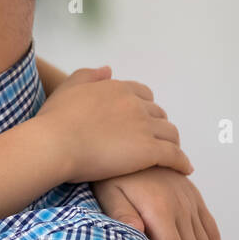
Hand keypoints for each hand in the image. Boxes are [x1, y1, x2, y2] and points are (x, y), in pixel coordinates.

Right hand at [36, 67, 192, 182]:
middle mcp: (134, 104)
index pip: (143, 94)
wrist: (54, 144)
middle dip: (157, 125)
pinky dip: (182, 162)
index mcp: (117, 88)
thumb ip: (89, 75)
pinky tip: (184, 169)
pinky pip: (175, 156)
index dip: (143, 107)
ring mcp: (144, 127)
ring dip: (171, 143)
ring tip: (170, 155)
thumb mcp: (68, 87)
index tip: (140, 120)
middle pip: (159, 114)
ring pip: (170, 134)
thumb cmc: (54, 120)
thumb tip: (108, 70)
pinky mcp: (149, 151)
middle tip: (153, 140)